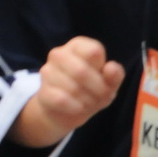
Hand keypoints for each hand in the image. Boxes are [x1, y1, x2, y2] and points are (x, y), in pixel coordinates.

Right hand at [9, 37, 124, 147]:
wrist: (67, 111)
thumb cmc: (91, 90)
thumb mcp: (109, 83)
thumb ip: (115, 74)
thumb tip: (111, 68)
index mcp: (77, 46)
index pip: (94, 51)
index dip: (105, 70)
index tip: (106, 80)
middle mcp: (59, 54)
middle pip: (82, 71)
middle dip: (98, 89)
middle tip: (103, 96)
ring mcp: (47, 72)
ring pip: (73, 88)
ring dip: (88, 101)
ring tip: (90, 103)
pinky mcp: (42, 91)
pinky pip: (62, 100)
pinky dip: (76, 107)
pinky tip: (78, 108)